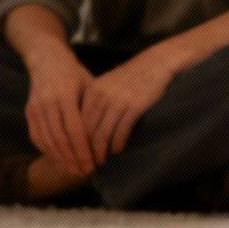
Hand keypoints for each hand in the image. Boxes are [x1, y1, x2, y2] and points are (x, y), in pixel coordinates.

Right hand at [24, 52, 95, 176]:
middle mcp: (47, 102)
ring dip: (60, 158)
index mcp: (65, 94)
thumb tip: (106, 137)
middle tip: (85, 172)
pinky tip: (58, 159)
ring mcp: (35, 107)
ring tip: (73, 170)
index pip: (74, 130)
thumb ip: (93, 109)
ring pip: (47, 140)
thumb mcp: (89, 85)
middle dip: (73, 159)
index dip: (83, 150)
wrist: (46, 60)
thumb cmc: (74, 74)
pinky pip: (36, 136)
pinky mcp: (29, 111)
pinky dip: (46, 150)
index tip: (93, 164)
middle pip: (60, 139)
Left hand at [79, 52, 175, 168]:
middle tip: (86, 162)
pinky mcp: (133, 107)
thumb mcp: (106, 85)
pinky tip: (117, 150)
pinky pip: (121, 131)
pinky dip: (117, 144)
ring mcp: (117, 102)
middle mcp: (101, 97)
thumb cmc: (129, 78)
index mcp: (91, 91)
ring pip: (102, 134)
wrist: (154, 65)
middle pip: (87, 130)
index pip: (77, 121)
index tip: (76, 152)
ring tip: (101, 160)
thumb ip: (94, 102)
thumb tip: (83, 127)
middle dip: (85, 150)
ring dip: (101, 151)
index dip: (75, 140)